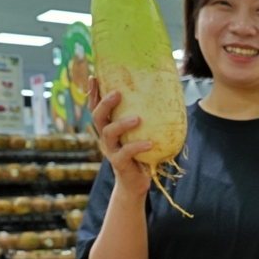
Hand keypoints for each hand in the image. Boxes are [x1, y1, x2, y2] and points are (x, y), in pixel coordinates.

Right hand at [88, 76, 151, 199]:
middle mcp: (106, 137)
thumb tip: (165, 97)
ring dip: (122, 124)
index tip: (95, 76)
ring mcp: (111, 150)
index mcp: (108, 127)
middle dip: (104, 103)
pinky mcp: (119, 163)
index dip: (94, 93)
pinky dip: (137, 146)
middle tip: (117, 93)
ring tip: (138, 119)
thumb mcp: (139, 134)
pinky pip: (125, 152)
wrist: (135, 183)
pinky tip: (150, 143)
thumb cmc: (141, 154)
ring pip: (108, 133)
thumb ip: (145, 120)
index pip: (96, 107)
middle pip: (97, 116)